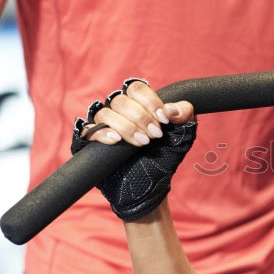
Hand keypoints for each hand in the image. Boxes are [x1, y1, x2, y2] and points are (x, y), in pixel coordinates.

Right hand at [72, 78, 196, 220]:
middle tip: (156, 135)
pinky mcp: (92, 144)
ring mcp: (104, 127)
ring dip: (126, 127)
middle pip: (121, 101)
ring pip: (105, 114)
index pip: (136, 89)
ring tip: (143, 143)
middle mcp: (118, 112)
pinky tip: (117, 140)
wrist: (153, 185)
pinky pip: (88, 131)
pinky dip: (103, 134)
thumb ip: (184, 114)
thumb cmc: (166, 155)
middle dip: (141, 118)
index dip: (150, 101)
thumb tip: (171, 109)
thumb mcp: (183, 133)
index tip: (164, 119)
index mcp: (138, 104)